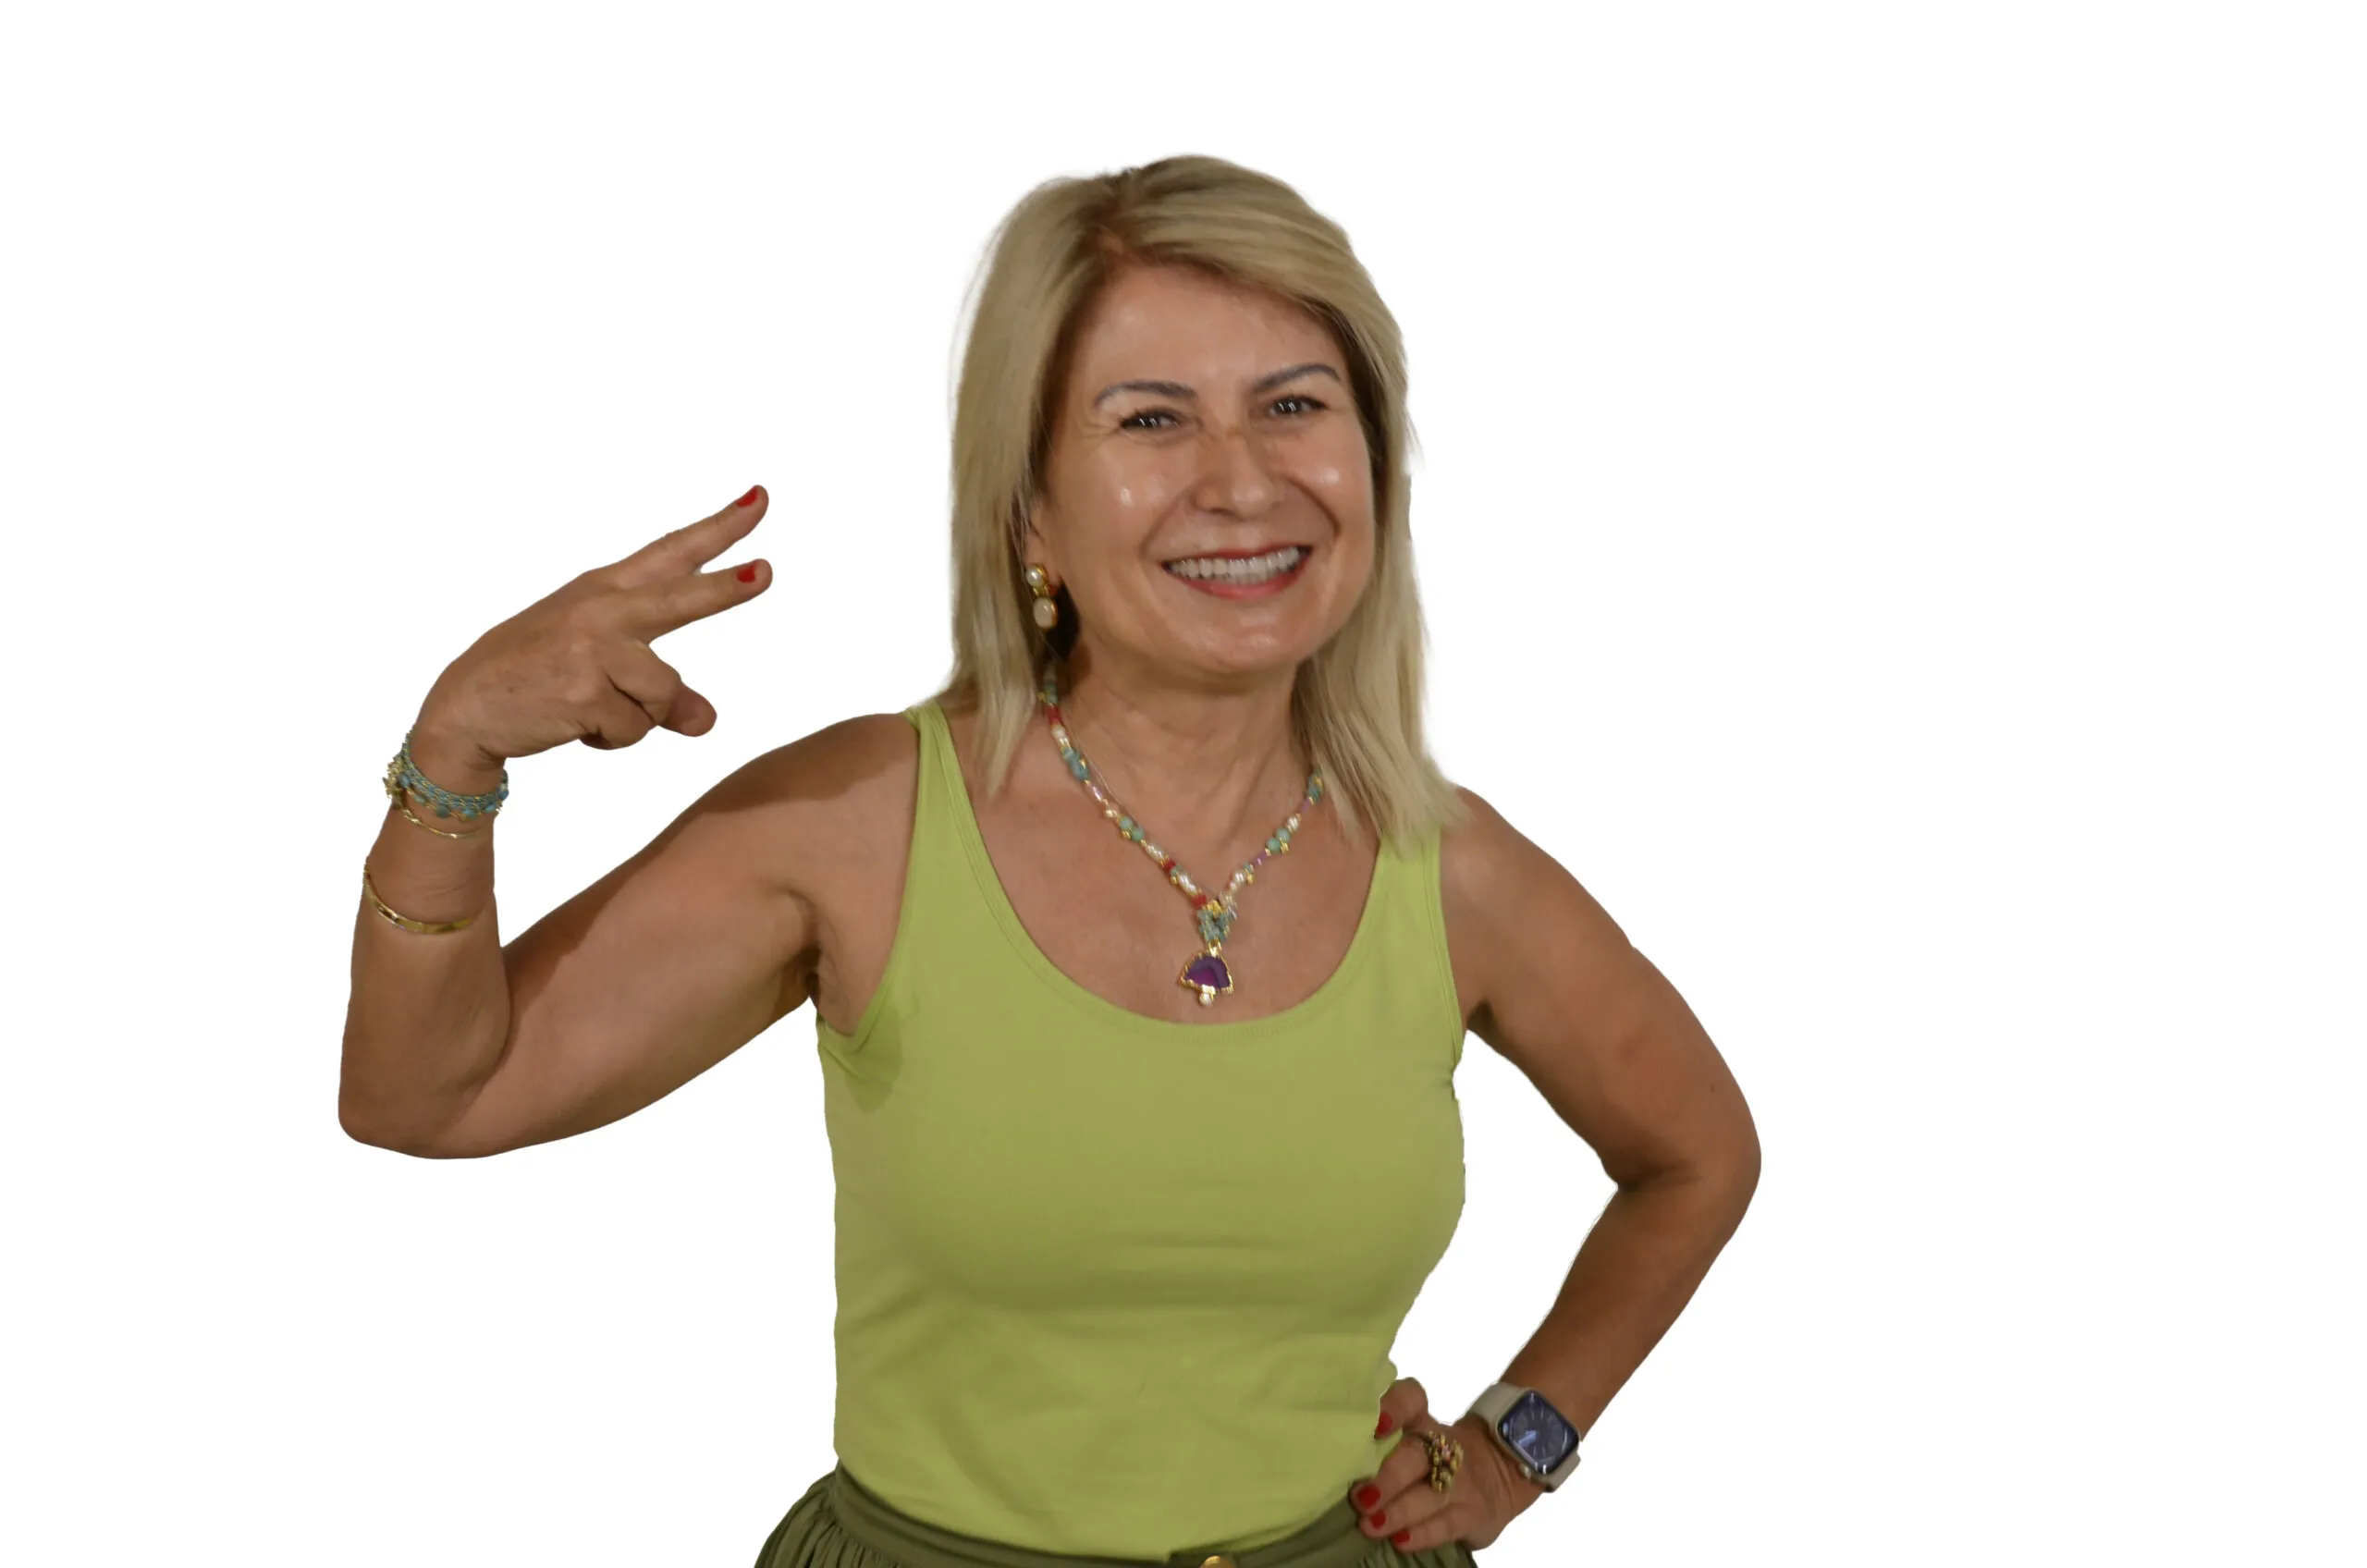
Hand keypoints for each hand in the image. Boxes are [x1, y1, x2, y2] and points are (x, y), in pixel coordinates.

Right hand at [411, 485, 774, 778]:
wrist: (465, 708)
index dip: (720, 527)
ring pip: (664, 695)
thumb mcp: (600, 670)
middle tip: (767, 573)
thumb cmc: (536, 678)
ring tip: (588, 709)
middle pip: (680, 599)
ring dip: (635, 720)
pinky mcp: (584, 691)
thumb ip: (662, 690)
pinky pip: (634, 729)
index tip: (759, 500)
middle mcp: (601, 611)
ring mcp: (591, 649)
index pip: (671, 551)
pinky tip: (572, 723)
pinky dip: (610, 740)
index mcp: (604, 590)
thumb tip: (708, 720)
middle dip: (727, 590)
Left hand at [1348, 1377, 1543, 1554]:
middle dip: (1388, 1476)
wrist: (1502, 1470)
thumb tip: (1329, 1461)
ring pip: (1431, 1494)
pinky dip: (1423, 1534)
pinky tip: (1400, 1541)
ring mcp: (1462, 1481)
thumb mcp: (1418, 1438)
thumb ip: (1380, 1446)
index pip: (1411, 1399)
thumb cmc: (1435, 1456)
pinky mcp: (1474, 1513)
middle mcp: (1442, 1447)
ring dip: (1399, 1510)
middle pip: (1418, 1455)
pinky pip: (1447, 1524)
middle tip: (1359, 1497)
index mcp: (1422, 1422)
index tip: (1375, 1424)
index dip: (1394, 1406)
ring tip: (1370, 1524)